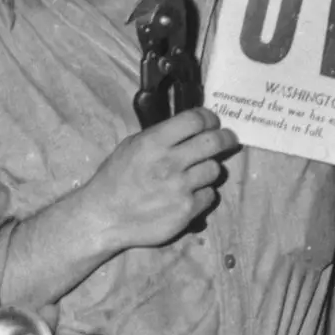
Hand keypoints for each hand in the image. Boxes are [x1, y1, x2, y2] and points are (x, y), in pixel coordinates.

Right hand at [86, 109, 239, 253]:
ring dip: (210, 169)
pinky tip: (189, 194)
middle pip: (214, 142)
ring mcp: (180, 188)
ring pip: (214, 170)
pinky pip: (209, 195)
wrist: (105, 217)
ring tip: (199, 172)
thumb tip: (188, 128)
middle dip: (226, 138)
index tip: (212, 121)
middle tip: (228, 139)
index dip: (209, 118)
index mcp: (154, 142)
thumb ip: (160, 136)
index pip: (195, 120)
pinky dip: (202, 193)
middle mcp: (170, 163)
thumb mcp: (131, 147)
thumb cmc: (115, 179)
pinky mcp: (186, 210)